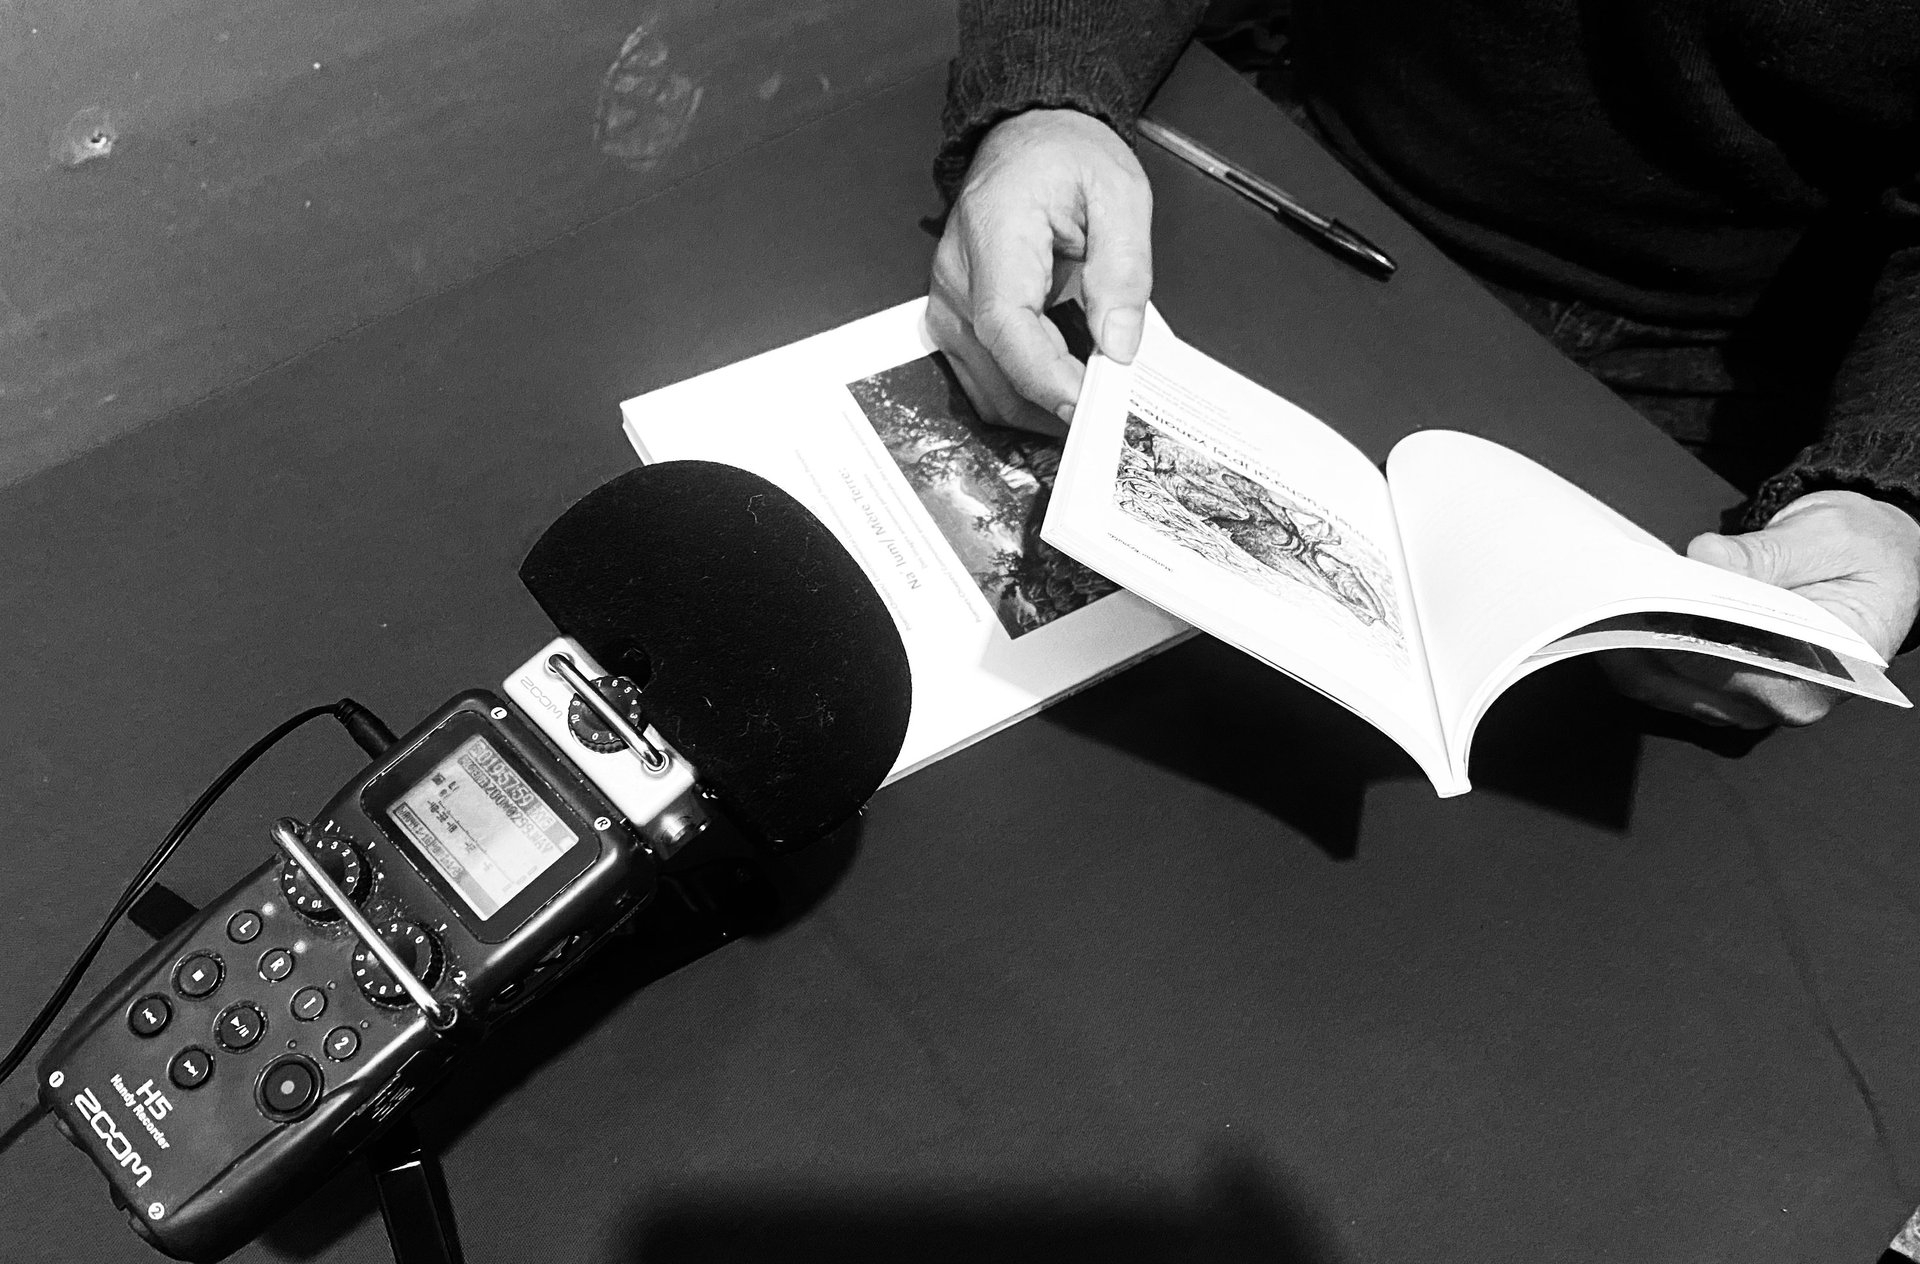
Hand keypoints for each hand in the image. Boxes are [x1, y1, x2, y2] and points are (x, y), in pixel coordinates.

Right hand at [928, 108, 1154, 434]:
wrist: (1027, 136)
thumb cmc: (1066, 157)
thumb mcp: (1120, 195)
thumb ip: (1123, 270)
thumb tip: (1120, 343)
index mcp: (995, 233)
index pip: (1006, 324)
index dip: (1047, 375)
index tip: (1091, 402)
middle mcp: (958, 275)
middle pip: (995, 370)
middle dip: (1051, 407)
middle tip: (1110, 416)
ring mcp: (949, 300)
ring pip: (986, 388)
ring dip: (1038, 409)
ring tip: (1093, 405)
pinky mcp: (956, 317)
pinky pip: (984, 376)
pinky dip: (1025, 394)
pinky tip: (1065, 388)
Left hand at [1605, 490, 1919, 727]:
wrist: (1876, 563)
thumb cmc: (1862, 553)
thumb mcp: (1827, 538)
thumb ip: (1767, 555)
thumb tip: (1708, 560)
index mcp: (1820, 675)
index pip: (1724, 662)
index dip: (1674, 627)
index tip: (1638, 592)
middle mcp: (1781, 703)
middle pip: (1681, 679)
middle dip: (1640, 632)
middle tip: (1606, 586)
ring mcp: (1745, 702)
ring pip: (1658, 685)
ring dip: (1626, 641)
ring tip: (1605, 593)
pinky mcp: (1719, 688)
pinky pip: (1659, 678)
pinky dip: (1634, 644)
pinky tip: (1621, 607)